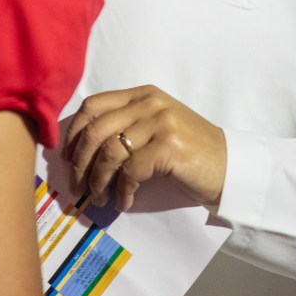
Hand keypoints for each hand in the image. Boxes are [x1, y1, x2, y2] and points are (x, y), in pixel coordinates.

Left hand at [63, 85, 225, 212]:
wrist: (228, 165)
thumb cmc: (188, 151)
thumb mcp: (156, 126)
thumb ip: (126, 126)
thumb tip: (82, 151)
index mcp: (143, 94)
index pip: (93, 105)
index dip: (73, 133)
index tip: (67, 158)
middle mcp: (150, 103)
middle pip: (96, 130)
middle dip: (80, 163)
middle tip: (77, 186)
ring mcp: (161, 123)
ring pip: (109, 153)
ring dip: (98, 181)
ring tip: (100, 198)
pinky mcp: (169, 147)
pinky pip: (130, 172)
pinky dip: (121, 191)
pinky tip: (124, 202)